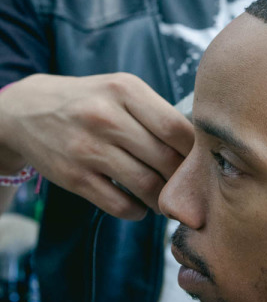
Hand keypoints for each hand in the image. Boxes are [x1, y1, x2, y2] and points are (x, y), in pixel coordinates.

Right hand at [0, 73, 194, 219]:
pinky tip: (141, 206)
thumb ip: (157, 113)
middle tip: (190, 187)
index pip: (176, 127)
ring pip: (145, 185)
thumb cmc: (91, 101)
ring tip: (169, 199)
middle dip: (183, 178)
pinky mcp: (73, 177)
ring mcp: (87, 148)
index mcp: (125, 90)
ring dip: (163, 199)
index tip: (203, 161)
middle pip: (164, 159)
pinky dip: (137, 211)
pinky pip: (118, 204)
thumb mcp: (121, 90)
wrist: (28, 110)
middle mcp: (106, 117)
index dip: (196, 150)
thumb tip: (201, 149)